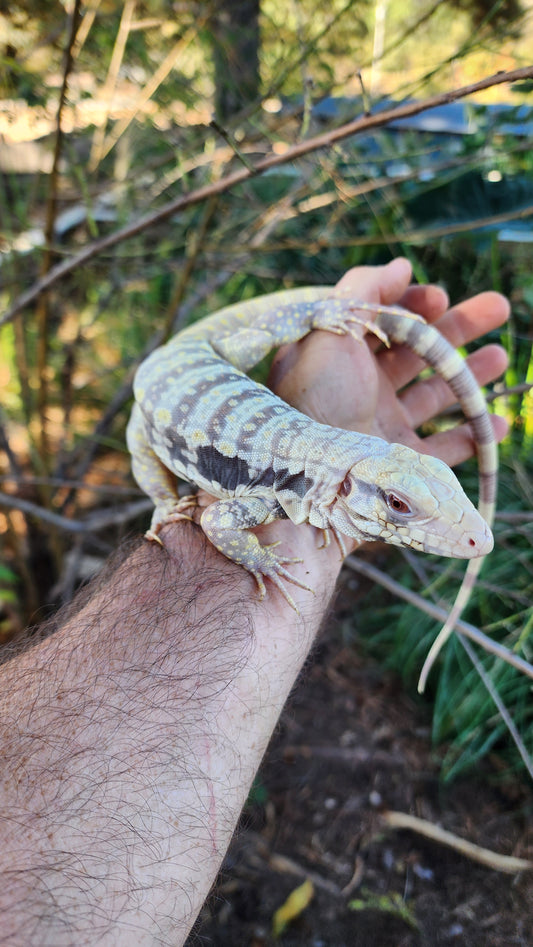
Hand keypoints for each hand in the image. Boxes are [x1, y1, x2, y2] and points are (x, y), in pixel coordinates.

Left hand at [269, 258, 508, 465]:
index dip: (412, 305)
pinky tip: (499, 422)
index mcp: (339, 357)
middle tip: (498, 307)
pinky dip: (474, 435)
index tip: (440, 298)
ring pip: (434, 396)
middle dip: (458, 329)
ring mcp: (382, 427)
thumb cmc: (316, 397)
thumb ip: (364, 289)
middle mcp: (361, 390)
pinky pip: (445, 448)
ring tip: (501, 357)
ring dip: (469, 375)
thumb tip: (402, 265)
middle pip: (416, 353)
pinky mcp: (401, 462)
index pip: (381, 322)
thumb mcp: (331, 328)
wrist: (312, 475)